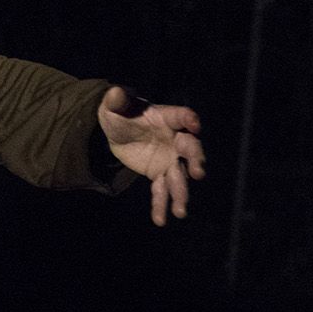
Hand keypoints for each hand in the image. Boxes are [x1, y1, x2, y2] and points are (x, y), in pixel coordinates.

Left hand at [97, 86, 206, 225]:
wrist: (118, 131)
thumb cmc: (121, 113)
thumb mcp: (113, 106)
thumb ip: (116, 100)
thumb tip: (114, 91)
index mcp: (167, 118)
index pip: (182, 116)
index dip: (190, 119)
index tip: (195, 124)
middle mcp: (175, 139)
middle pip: (190, 150)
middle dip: (196, 160)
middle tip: (198, 173)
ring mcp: (170, 159)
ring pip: (179, 177)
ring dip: (181, 193)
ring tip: (180, 212)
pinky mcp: (159, 174)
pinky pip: (162, 190)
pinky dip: (161, 205)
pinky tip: (160, 220)